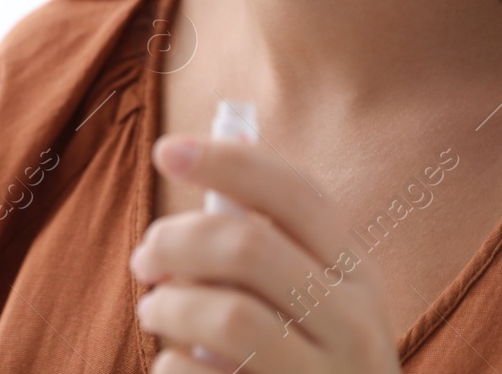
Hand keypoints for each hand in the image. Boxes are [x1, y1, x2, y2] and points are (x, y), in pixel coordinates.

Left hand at [129, 134, 402, 373]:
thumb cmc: (307, 360)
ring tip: (154, 311)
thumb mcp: (316, 299)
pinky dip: (171, 365)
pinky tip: (173, 364)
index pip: (297, 194)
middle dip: (176, 241)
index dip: (227, 161)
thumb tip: (208, 149)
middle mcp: (353, 323)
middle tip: (144, 259)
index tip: (166, 149)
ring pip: (230, 315)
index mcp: (356, 275)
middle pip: (249, 247)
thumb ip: (270, 241)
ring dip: (169, 306)